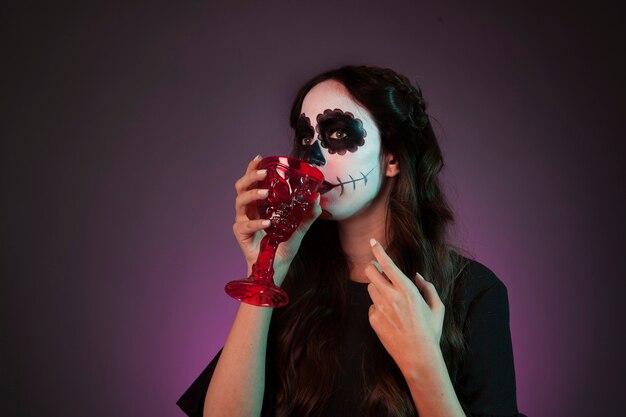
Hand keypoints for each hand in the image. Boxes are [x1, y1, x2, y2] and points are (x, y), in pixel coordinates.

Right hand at [232, 155, 320, 284]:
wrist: (276, 268)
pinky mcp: (241, 235)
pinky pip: (245, 225)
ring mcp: (243, 221)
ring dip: (252, 195)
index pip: (252, 182)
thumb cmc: (283, 246)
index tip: (259, 158)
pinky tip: (267, 223)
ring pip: (239, 202)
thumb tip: (318, 198)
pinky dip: (256, 222)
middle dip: (251, 176)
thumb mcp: (299, 228)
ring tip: (265, 193)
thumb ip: (308, 214)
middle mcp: (248, 210)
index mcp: (259, 204)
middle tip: (264, 173)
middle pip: (241, 187)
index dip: (253, 169)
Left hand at [365, 238, 444, 374]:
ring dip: (378, 288)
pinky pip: (372, 307)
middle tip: (377, 269)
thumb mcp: (437, 308)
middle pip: (370, 272)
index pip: (387, 265)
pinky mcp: (373, 320)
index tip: (373, 242)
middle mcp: (391, 297)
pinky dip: (379, 307)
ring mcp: (380, 309)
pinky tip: (391, 318)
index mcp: (407, 290)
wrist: (418, 357)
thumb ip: (428, 288)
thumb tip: (417, 276)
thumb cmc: (430, 332)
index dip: (378, 251)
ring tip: (392, 300)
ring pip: (371, 289)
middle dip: (372, 267)